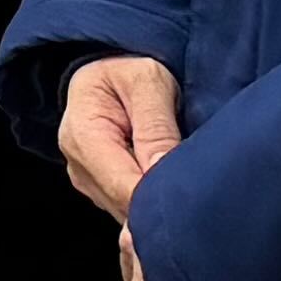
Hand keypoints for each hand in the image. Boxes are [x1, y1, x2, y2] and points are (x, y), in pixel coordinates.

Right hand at [54, 54, 185, 219]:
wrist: (108, 69)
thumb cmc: (127, 69)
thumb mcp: (147, 82)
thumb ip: (156, 126)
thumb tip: (161, 173)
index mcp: (83, 135)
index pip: (123, 186)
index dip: (157, 200)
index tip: (193, 200)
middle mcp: (79, 165)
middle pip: (124, 204)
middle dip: (160, 206)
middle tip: (201, 196)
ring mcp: (87, 181)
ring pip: (127, 212)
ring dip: (156, 206)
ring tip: (187, 188)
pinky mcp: (100, 189)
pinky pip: (128, 207)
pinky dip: (150, 204)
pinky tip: (169, 190)